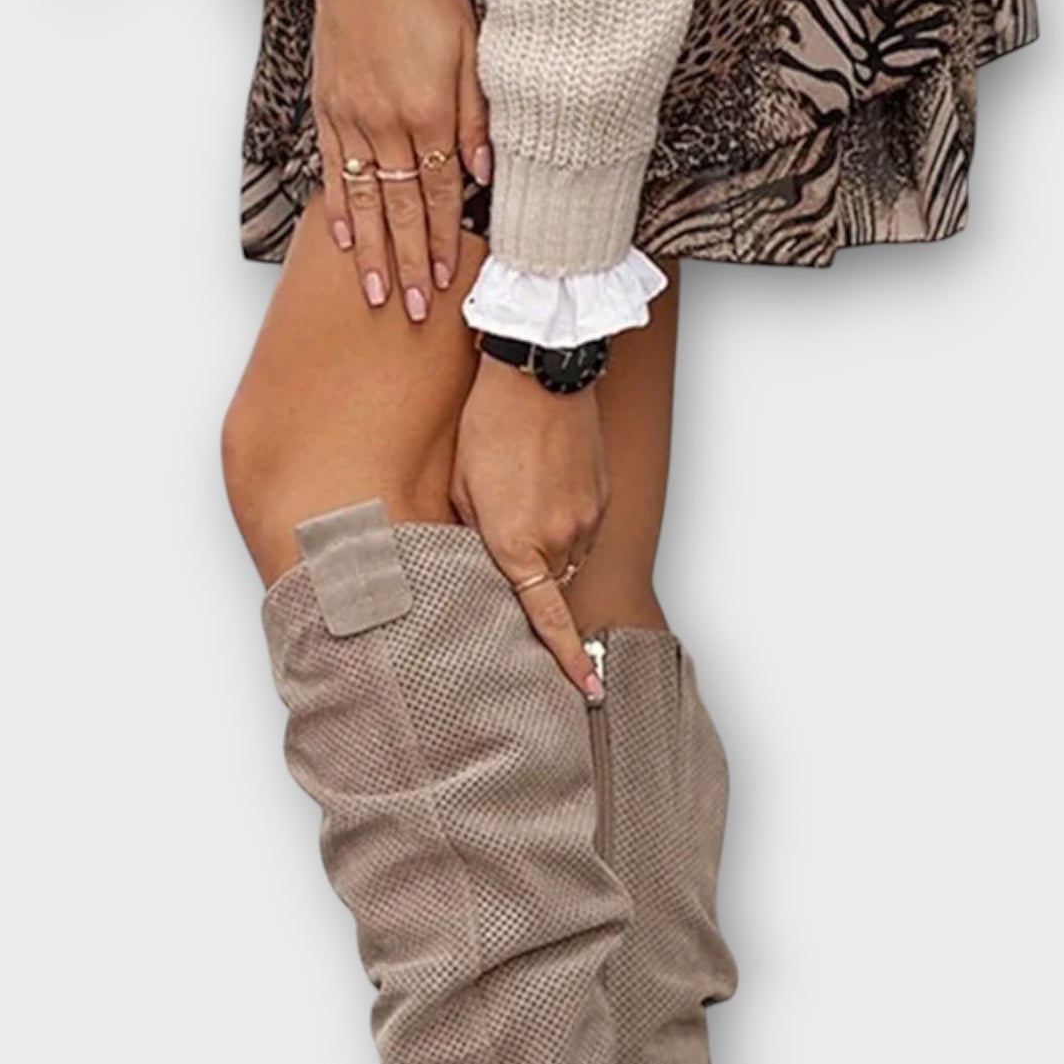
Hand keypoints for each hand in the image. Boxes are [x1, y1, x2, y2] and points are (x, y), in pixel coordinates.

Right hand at [264, 0, 489, 319]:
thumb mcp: (470, 46)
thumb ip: (476, 114)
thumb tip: (485, 173)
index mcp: (428, 112)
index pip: (441, 193)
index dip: (444, 241)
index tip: (447, 281)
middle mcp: (387, 124)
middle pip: (402, 210)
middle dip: (411, 265)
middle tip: (416, 311)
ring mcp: (352, 121)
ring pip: (364, 201)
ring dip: (373, 254)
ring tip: (378, 295)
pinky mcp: (328, 111)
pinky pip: (334, 171)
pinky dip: (337, 209)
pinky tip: (343, 242)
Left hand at [451, 359, 608, 700]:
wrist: (541, 374)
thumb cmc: (491, 426)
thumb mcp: (461, 488)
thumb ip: (473, 538)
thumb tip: (484, 567)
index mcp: (516, 546)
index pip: (547, 620)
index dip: (569, 660)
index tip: (588, 689)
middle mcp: (559, 540)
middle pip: (553, 587)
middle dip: (535, 578)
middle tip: (513, 540)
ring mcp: (587, 519)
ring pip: (570, 557)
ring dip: (550, 546)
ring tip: (526, 497)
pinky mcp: (601, 497)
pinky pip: (584, 528)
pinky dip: (566, 520)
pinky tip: (547, 483)